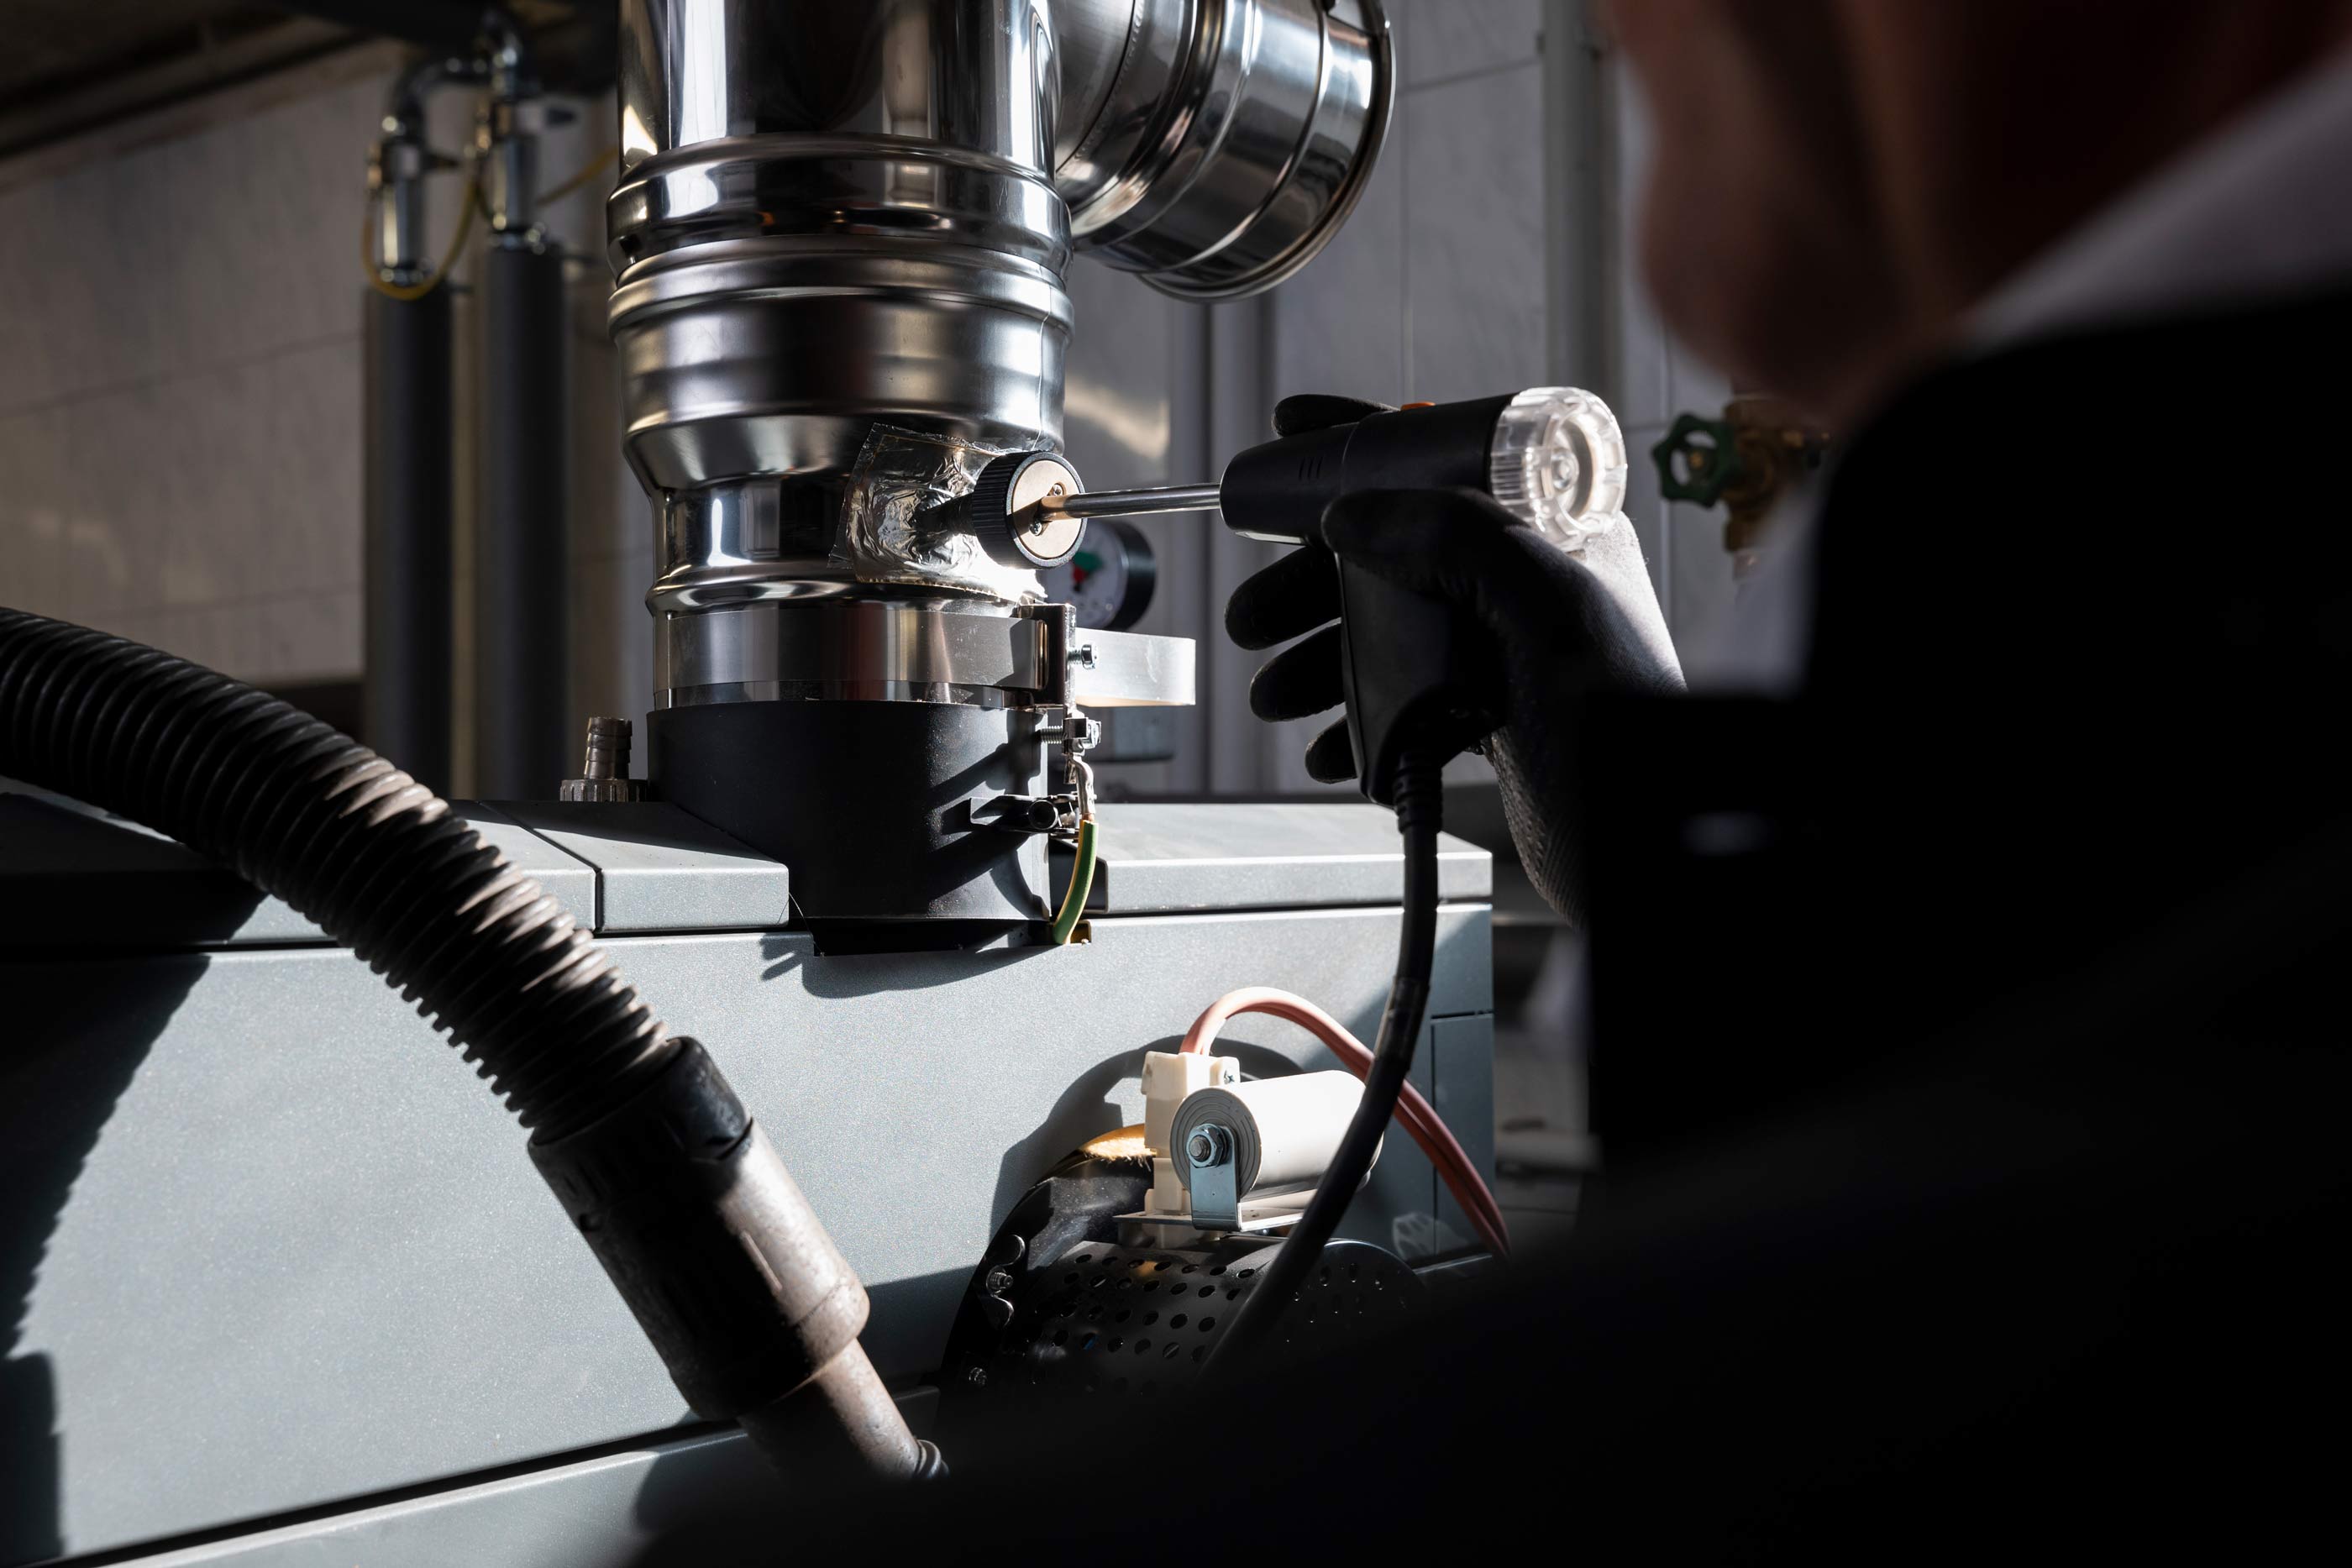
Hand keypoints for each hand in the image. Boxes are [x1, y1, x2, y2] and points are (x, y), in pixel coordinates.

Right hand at [1225, 395, 1682, 920]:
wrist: (1647, 854)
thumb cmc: (1624, 731)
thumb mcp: (1545, 611)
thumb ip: (1455, 540)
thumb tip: (1355, 513)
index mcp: (1554, 529)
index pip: (1447, 457)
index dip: (1365, 441)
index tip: (1292, 436)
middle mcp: (1527, 578)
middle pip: (1394, 550)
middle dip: (1312, 583)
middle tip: (1254, 620)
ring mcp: (1506, 646)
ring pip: (1388, 628)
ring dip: (1322, 659)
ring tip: (1275, 698)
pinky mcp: (1492, 712)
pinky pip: (1405, 695)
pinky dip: (1358, 718)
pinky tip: (1331, 749)